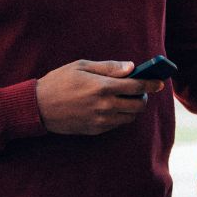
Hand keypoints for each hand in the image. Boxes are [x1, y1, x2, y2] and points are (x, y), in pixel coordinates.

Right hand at [36, 60, 163, 134]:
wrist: (37, 106)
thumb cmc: (59, 82)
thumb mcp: (82, 66)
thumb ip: (109, 67)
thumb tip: (131, 67)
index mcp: (102, 87)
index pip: (137, 86)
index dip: (151, 84)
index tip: (159, 82)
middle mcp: (104, 105)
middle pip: (138, 105)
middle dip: (143, 97)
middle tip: (138, 90)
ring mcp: (100, 120)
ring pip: (130, 117)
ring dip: (132, 108)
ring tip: (125, 99)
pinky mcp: (95, 130)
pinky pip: (117, 124)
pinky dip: (121, 116)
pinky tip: (113, 108)